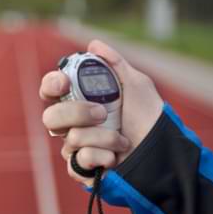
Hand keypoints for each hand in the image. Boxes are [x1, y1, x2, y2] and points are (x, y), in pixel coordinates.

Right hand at [39, 40, 163, 183]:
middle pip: (50, 117)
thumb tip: (94, 44)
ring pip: (71, 138)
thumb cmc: (149, 117)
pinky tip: (115, 157)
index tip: (65, 83)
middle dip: (77, 113)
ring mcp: (76, 146)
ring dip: (104, 137)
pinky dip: (101, 157)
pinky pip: (79, 161)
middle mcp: (72, 123)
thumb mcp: (136, 84)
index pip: (50, 90)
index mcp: (79, 100)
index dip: (51, 85)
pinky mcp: (81, 169)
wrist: (162, 151)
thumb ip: (114, 63)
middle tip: (102, 114)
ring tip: (123, 140)